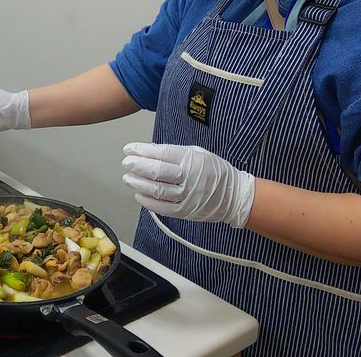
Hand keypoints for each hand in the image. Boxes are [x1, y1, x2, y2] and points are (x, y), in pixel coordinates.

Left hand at [121, 143, 254, 227]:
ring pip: (157, 190)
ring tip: (128, 178)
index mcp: (192, 160)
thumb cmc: (214, 171)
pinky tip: (138, 194)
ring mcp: (186, 196)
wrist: (234, 197)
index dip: (142, 151)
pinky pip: (162, 207)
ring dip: (138, 184)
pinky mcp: (184, 212)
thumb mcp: (198, 153)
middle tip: (126, 163)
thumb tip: (150, 151)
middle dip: (137, 166)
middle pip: (157, 171)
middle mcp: (189, 178)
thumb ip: (175, 153)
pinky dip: (147, 201)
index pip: (161, 154)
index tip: (129, 149)